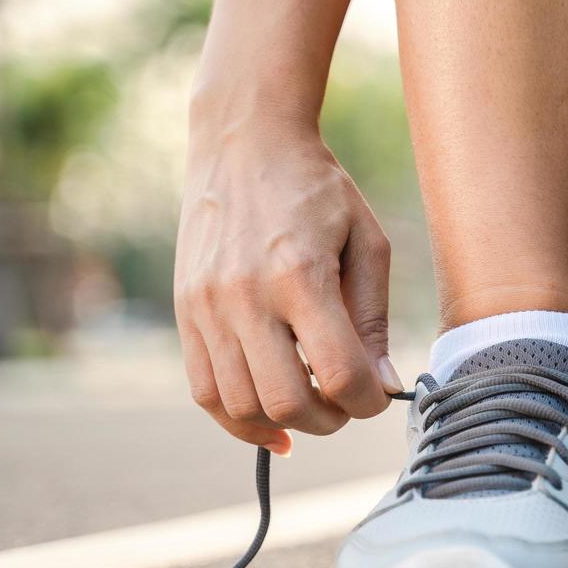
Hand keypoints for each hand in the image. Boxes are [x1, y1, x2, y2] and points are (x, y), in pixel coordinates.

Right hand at [175, 114, 400, 453]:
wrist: (244, 145)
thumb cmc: (317, 192)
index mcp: (299, 275)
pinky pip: (206, 393)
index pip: (338, 373)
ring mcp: (206, 308)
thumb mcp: (366, 242)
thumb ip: (373, 318)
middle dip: (330, 419)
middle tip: (348, 404)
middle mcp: (245, 296)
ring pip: (243, 406)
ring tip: (314, 404)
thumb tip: (382, 387)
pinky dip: (241, 420)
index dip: (367, 402)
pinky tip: (274, 423)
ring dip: (287, 422)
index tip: (378, 396)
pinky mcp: (184, 314)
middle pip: (287, 401)